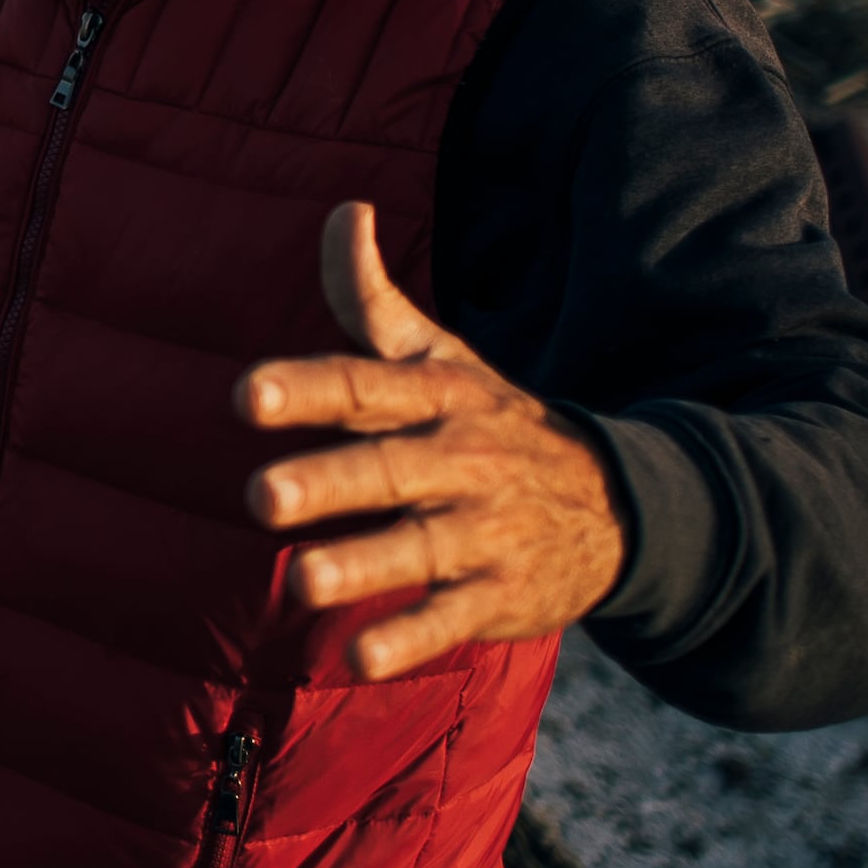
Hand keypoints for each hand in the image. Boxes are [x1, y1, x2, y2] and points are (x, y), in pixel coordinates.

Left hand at [235, 204, 629, 682]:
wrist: (620, 505)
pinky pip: (452, 619)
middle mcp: (461, 459)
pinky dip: (411, 639)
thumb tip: (343, 210)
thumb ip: (373, 298)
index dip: (308, 389)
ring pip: (420, 548)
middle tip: (261, 497)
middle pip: (388, 468)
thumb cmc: (493, 424)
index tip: (247, 396)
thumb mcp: (442, 358)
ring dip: (363, 565)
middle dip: (328, 482)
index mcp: (438, 397)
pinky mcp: (500, 595)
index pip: (366, 384)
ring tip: (301, 580)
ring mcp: (484, 529)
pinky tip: (360, 657)